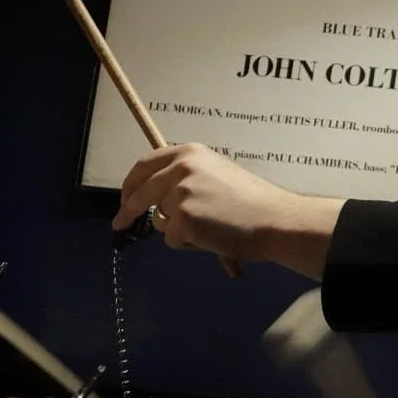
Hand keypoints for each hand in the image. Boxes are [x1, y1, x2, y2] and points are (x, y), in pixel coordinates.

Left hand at [110, 144, 343, 277]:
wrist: (277, 220)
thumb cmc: (256, 203)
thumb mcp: (219, 175)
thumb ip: (190, 179)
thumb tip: (163, 196)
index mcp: (190, 153)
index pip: (145, 164)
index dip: (132, 183)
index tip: (126, 197)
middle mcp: (181, 167)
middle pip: (139, 191)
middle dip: (127, 210)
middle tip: (121, 223)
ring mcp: (179, 193)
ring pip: (160, 220)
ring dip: (178, 231)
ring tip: (210, 231)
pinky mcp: (182, 219)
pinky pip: (174, 240)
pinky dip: (190, 245)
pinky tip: (214, 239)